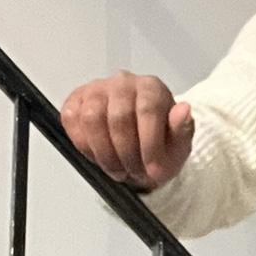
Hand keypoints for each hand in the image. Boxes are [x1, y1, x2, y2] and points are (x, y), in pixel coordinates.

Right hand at [59, 71, 194, 190]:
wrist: (142, 148)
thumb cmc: (162, 145)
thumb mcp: (179, 145)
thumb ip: (182, 129)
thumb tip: (183, 110)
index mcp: (152, 88)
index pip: (147, 112)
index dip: (150, 146)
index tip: (154, 172)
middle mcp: (123, 82)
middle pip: (118, 118)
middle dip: (127, 154)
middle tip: (134, 174)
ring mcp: (96, 88)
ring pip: (91, 119)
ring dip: (104, 153)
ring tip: (118, 170)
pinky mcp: (76, 100)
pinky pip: (71, 120)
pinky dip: (83, 145)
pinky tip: (98, 157)